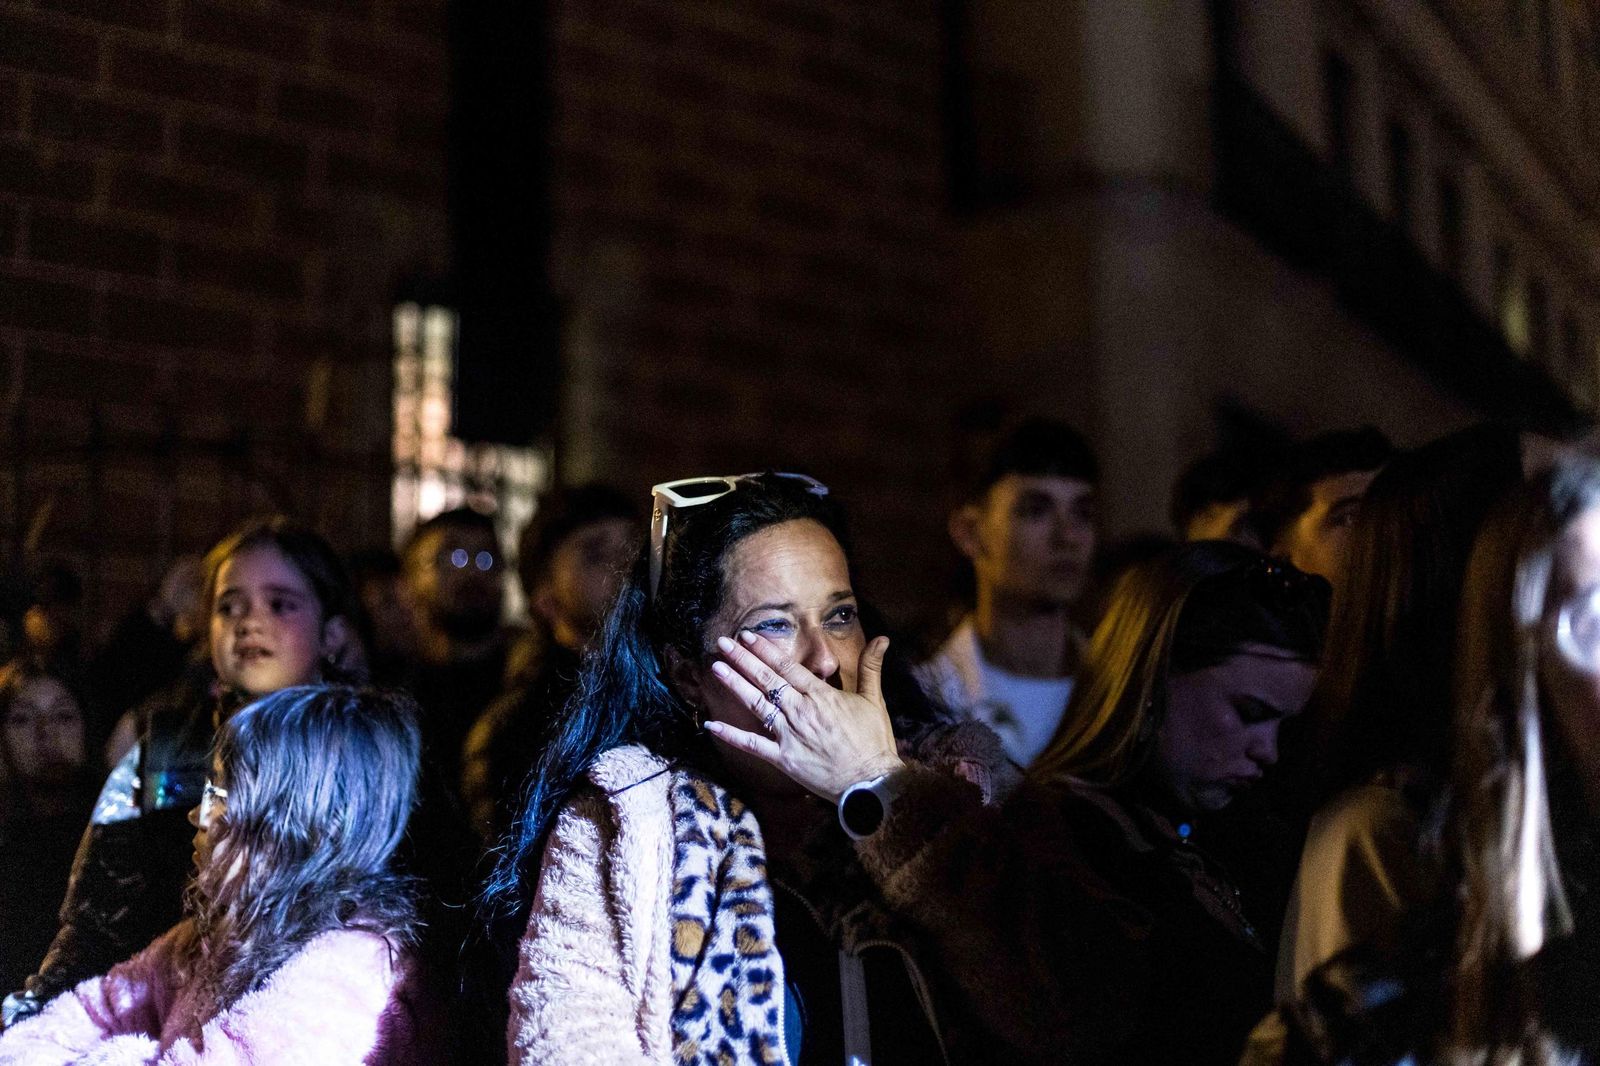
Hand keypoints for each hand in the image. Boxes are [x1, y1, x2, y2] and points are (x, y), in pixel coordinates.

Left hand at [705, 631, 904, 801]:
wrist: (871, 782)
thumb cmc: (874, 741)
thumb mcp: (874, 700)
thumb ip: (871, 668)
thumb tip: (883, 639)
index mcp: (821, 696)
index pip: (788, 667)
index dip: (765, 650)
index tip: (748, 636)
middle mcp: (801, 711)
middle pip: (767, 680)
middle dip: (743, 659)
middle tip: (723, 643)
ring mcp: (790, 735)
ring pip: (757, 705)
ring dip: (735, 685)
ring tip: (716, 668)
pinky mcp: (784, 759)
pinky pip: (753, 745)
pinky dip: (732, 735)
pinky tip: (712, 725)